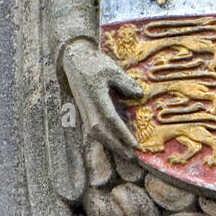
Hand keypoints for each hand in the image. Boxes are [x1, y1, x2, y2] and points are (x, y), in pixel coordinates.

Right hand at [61, 39, 143, 159]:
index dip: (122, 133)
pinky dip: (103, 139)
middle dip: (116, 145)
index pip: (110, 119)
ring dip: (109, 145)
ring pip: (95, 133)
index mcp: (96, 96)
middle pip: (101, 132)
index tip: (134, 144)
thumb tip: (139, 95)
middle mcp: (88, 106)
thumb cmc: (96, 63)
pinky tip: (113, 144)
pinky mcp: (83, 111)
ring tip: (124, 153)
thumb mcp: (113, 70)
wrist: (75, 59)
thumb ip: (126, 83)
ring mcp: (84, 110)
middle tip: (131, 156)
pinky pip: (92, 129)